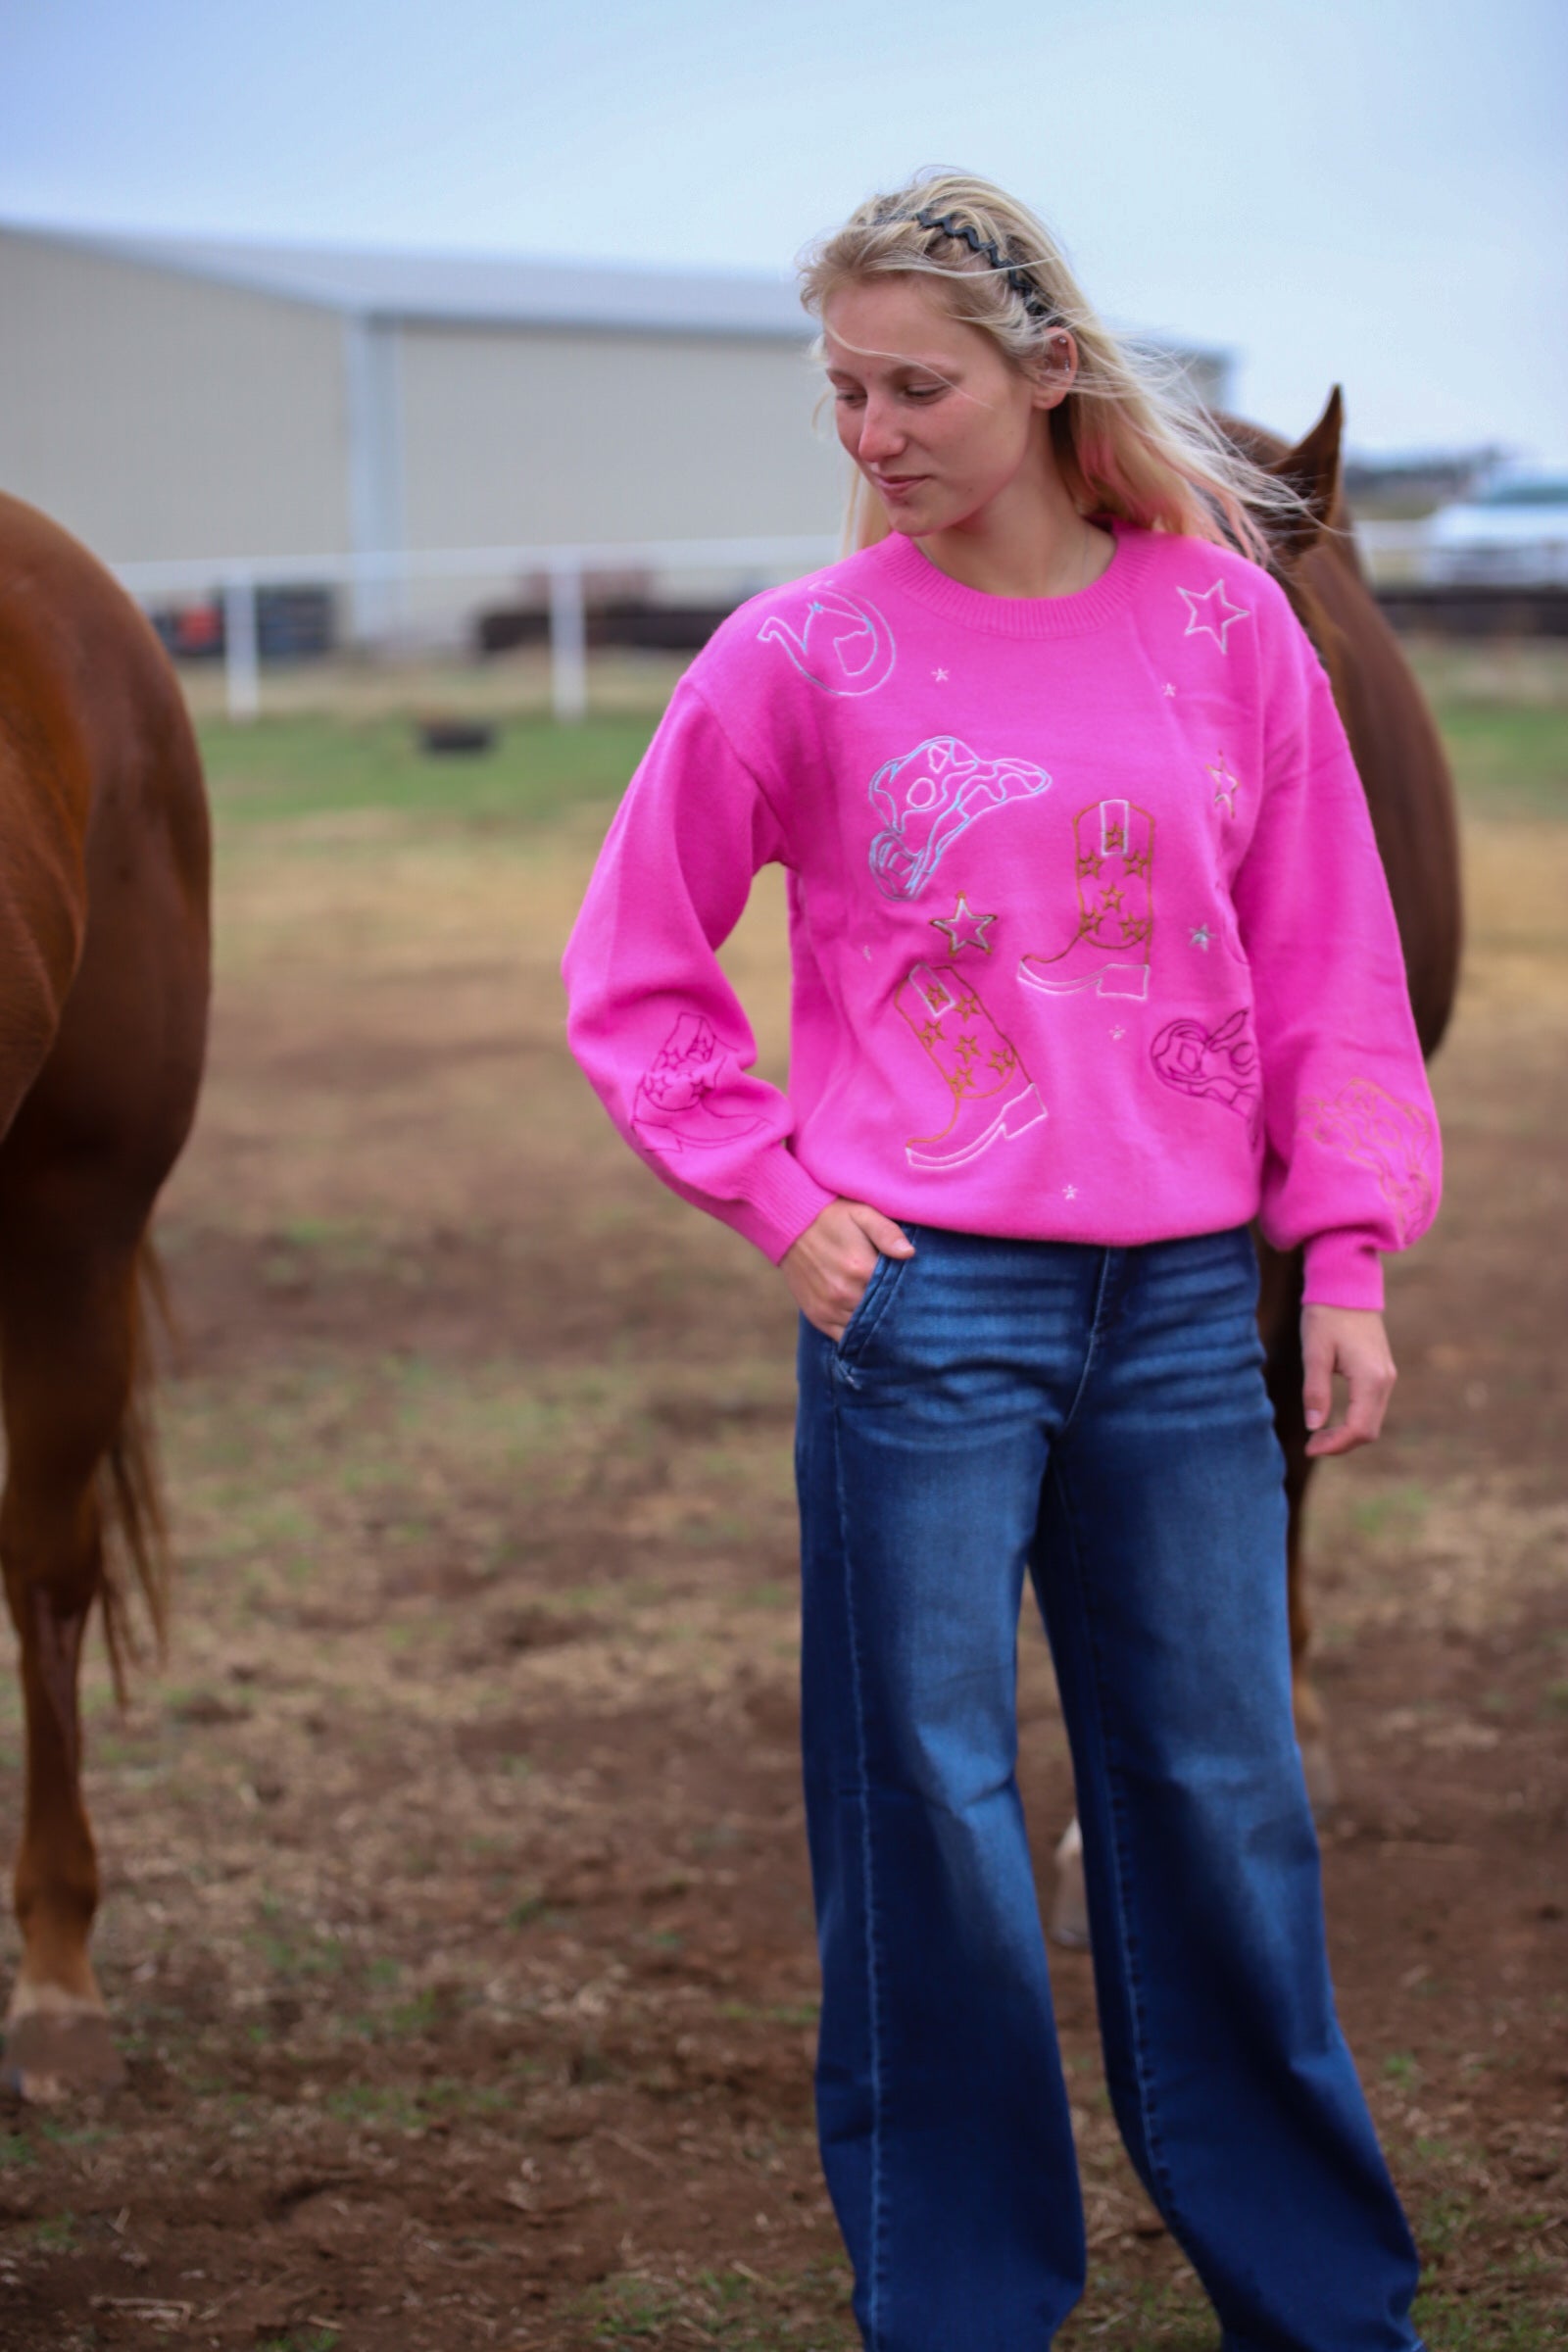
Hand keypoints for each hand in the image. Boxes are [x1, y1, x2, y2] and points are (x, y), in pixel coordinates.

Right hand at [781, 1199, 914, 1340]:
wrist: (790, 1223)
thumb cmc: (832, 1216)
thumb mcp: (862, 1214)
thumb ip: (887, 1233)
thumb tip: (909, 1253)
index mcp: (862, 1269)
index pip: (897, 1292)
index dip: (908, 1291)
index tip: (913, 1288)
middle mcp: (845, 1293)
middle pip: (881, 1313)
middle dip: (892, 1309)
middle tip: (902, 1303)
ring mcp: (829, 1308)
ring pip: (864, 1328)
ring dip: (874, 1322)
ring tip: (882, 1312)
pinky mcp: (817, 1316)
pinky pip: (843, 1338)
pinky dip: (856, 1334)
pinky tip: (864, 1324)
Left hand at [1301, 1304, 1396, 1457]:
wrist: (1347, 1285)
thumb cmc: (1327, 1315)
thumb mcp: (1314, 1353)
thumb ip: (1315, 1391)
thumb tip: (1314, 1426)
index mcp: (1371, 1378)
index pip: (1359, 1429)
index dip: (1335, 1445)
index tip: (1309, 1447)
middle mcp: (1385, 1380)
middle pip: (1369, 1430)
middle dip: (1341, 1444)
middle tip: (1311, 1445)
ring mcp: (1386, 1376)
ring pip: (1372, 1420)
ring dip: (1347, 1433)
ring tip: (1318, 1435)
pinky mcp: (1381, 1371)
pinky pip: (1372, 1407)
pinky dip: (1354, 1420)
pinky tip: (1332, 1419)